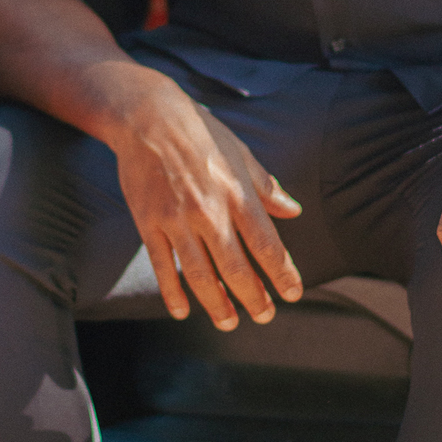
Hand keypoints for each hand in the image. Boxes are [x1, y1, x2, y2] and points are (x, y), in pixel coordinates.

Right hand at [112, 86, 303, 329]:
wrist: (148, 117)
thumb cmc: (201, 133)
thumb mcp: (241, 154)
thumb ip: (267, 187)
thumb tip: (293, 211)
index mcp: (238, 194)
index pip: (267, 245)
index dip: (283, 274)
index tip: (294, 294)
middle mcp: (210, 212)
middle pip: (236, 268)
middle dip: (253, 298)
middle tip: (265, 316)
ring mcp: (177, 220)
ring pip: (200, 274)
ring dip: (217, 304)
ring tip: (229, 323)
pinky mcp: (148, 223)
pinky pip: (163, 266)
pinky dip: (172, 292)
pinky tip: (182, 311)